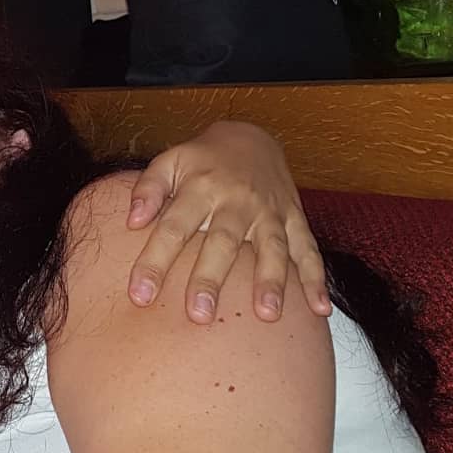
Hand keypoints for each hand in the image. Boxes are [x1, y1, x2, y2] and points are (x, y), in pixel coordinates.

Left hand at [126, 121, 328, 322]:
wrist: (252, 138)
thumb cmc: (202, 160)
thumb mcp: (170, 161)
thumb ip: (148, 189)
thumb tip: (132, 221)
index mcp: (200, 188)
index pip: (172, 228)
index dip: (155, 262)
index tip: (140, 295)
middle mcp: (236, 201)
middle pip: (222, 242)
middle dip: (211, 278)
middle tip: (199, 315)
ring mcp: (269, 211)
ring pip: (271, 247)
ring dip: (271, 281)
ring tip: (266, 314)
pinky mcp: (294, 218)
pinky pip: (308, 249)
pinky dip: (316, 279)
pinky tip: (320, 309)